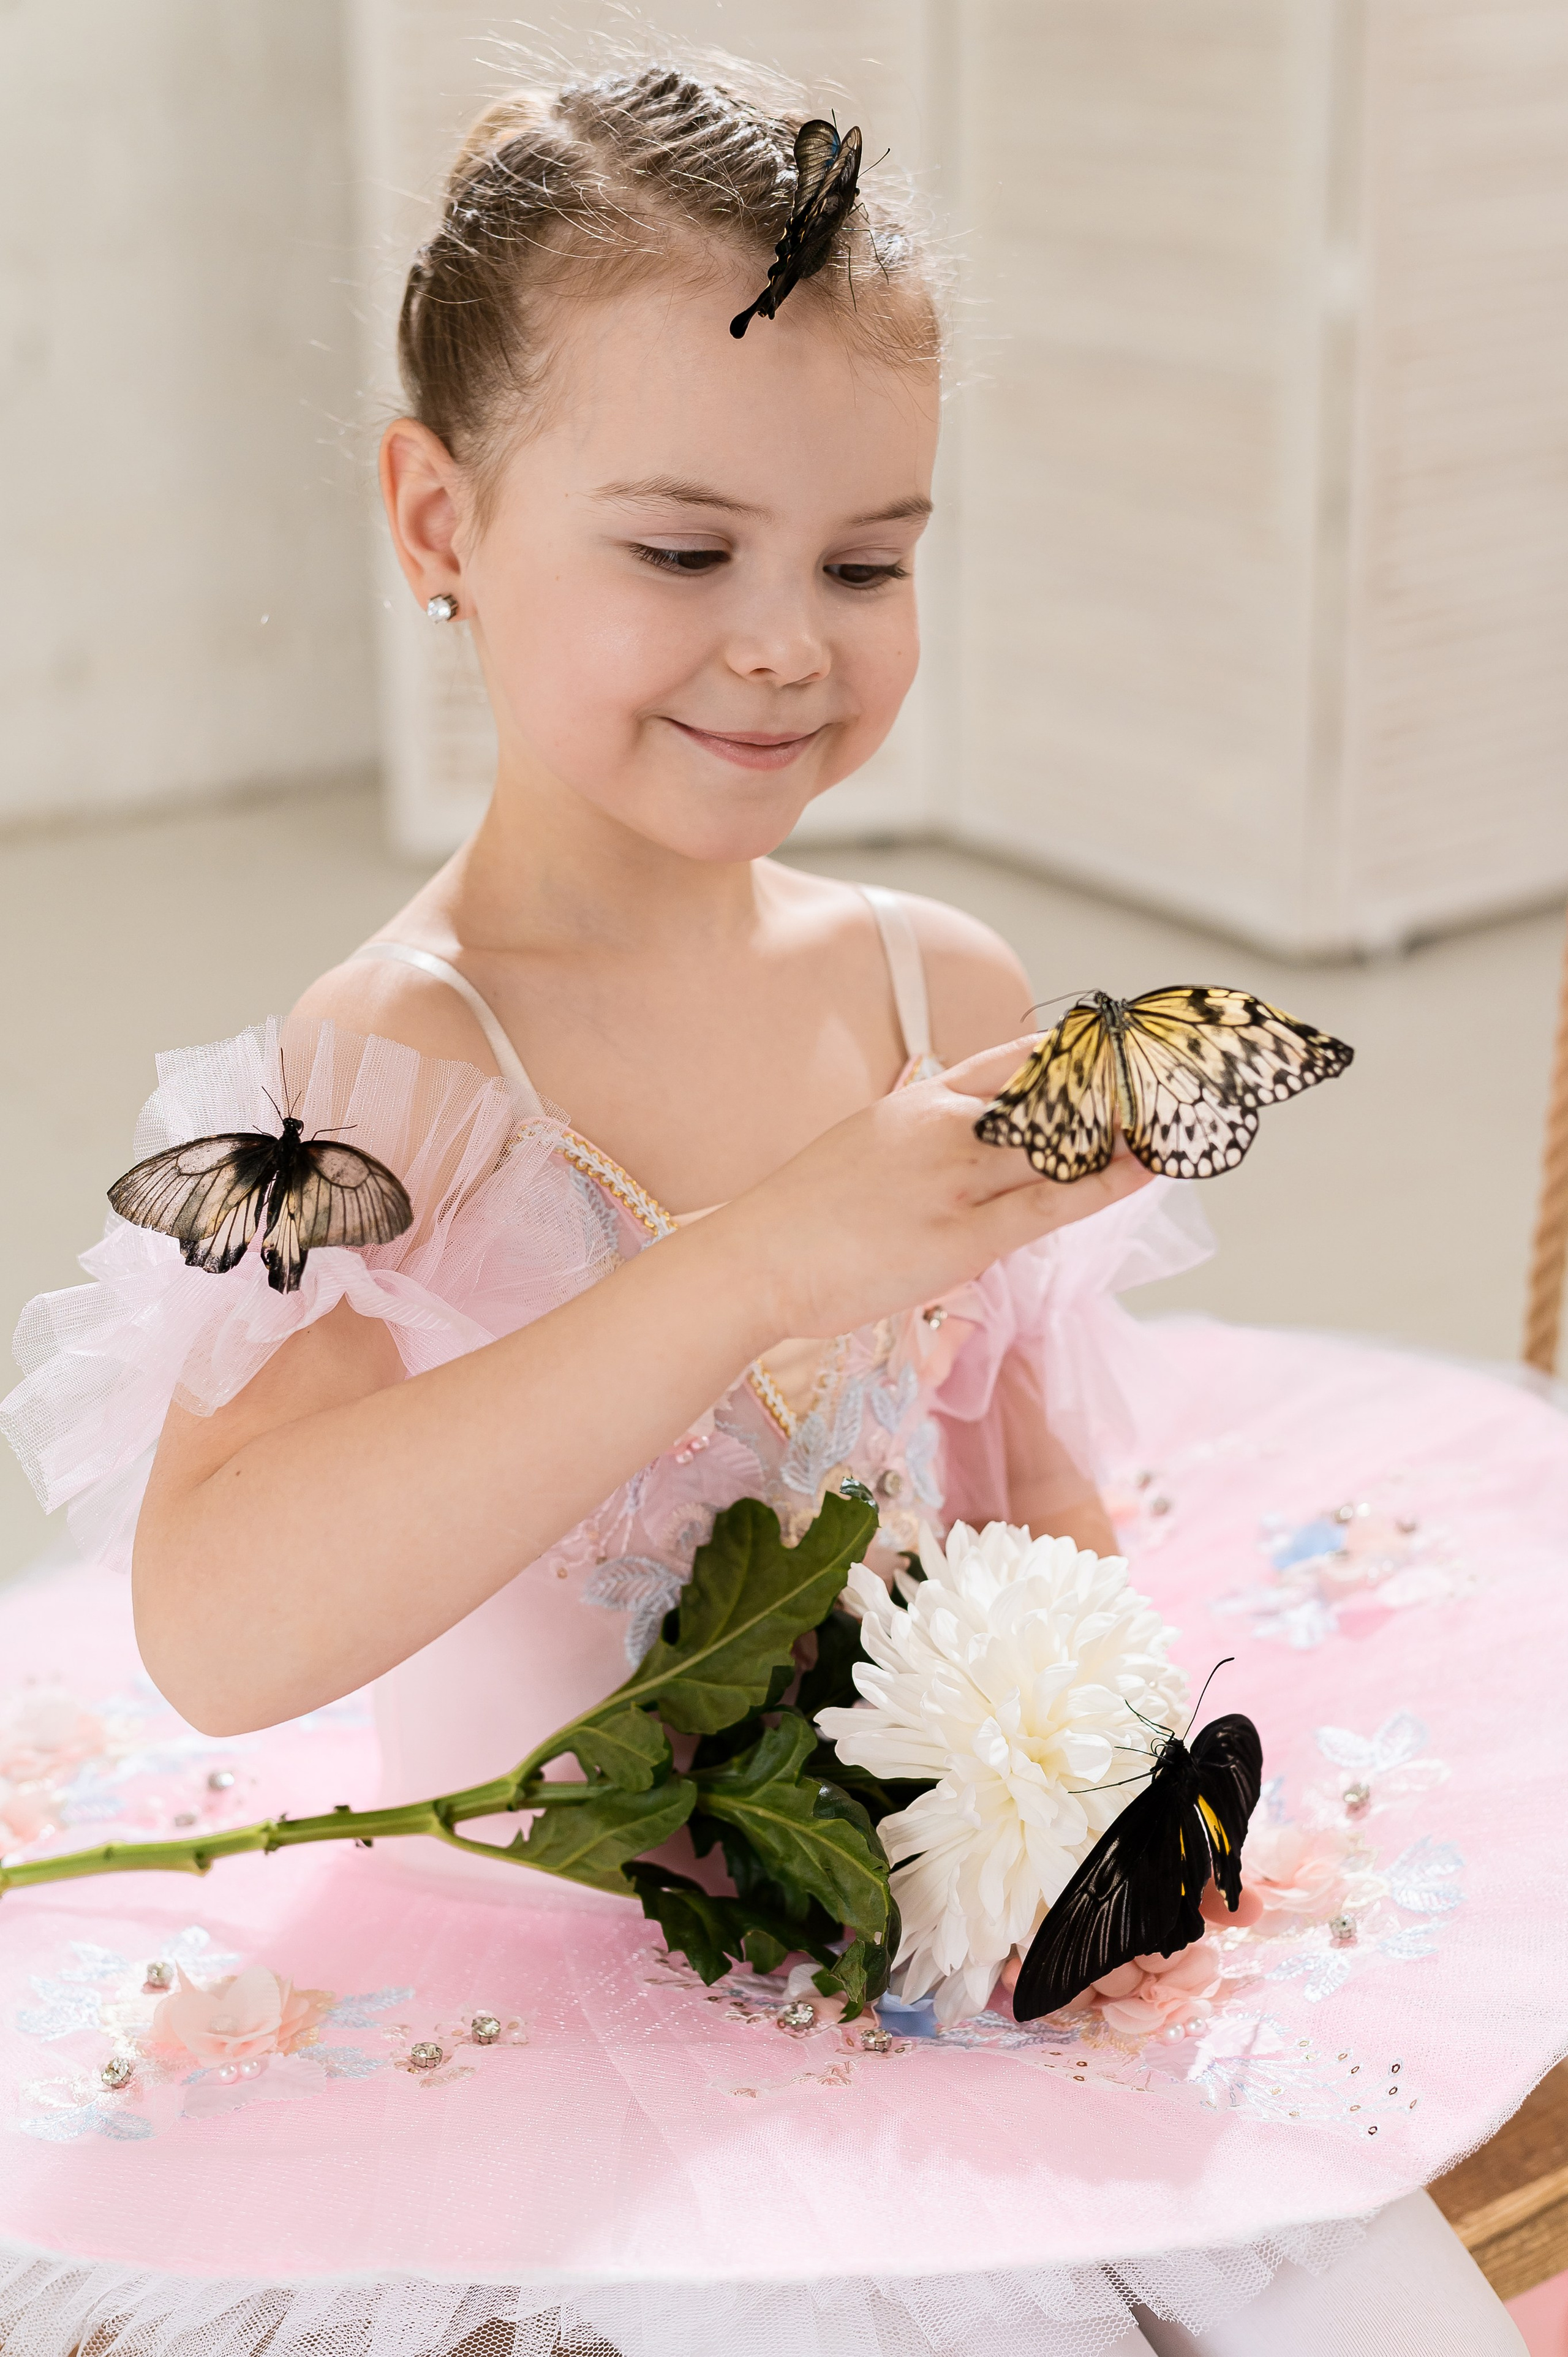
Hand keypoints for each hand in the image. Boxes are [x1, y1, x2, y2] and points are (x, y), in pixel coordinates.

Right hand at [705, 1037, 1152, 1343]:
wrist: (754, 1260)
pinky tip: (1145, 1167)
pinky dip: (1106, 1182)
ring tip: (1176, 1120)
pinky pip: (1052, 1204)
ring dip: (1122, 1130)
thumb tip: (964, 1138)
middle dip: (1116, 1088)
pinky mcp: (963, 1238)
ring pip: (1059, 1142)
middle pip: (1051, 1093)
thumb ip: (920, 1135)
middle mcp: (943, 1126)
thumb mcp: (864, 1146)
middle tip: (1171, 1083)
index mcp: (918, 1100)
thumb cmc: (803, 1217)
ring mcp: (955, 1180)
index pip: (1015, 1061)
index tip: (1121, 1052)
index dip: (1077, 1055)